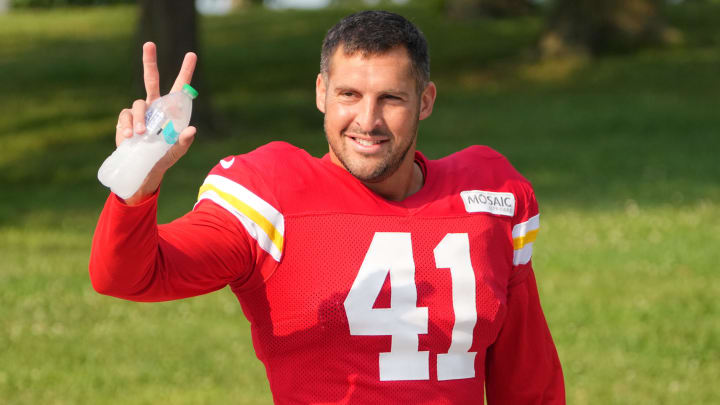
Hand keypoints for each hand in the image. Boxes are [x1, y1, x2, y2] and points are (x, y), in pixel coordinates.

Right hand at [114, 42, 197, 204]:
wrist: (144, 170)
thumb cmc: (164, 157)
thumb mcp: (177, 151)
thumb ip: (184, 142)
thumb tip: (192, 130)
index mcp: (171, 111)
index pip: (180, 87)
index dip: (186, 71)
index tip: (192, 54)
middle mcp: (155, 106)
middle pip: (150, 80)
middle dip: (149, 61)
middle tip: (149, 44)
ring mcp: (139, 113)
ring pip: (138, 104)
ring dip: (141, 118)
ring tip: (142, 135)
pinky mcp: (126, 121)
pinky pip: (126, 117)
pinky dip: (128, 126)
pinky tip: (130, 137)